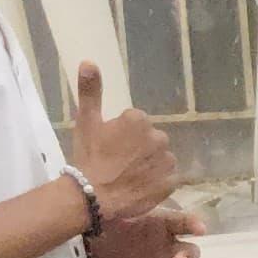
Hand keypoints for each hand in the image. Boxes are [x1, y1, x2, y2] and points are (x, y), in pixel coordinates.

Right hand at [70, 63, 178, 219]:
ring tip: (128, 176)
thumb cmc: (89, 158)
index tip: (109, 148)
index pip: (135, 123)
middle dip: (137, 148)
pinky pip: (167, 177)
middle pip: (149, 139)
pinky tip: (140, 186)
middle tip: (117, 163)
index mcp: (138, 119)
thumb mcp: (85, 122)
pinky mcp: (172, 181)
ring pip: (159, 157)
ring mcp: (167, 160)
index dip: (121, 136)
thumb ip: (90, 91)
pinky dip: (157, 181)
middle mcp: (158, 136)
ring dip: (148, 164)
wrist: (93, 196)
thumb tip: (89, 61)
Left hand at [87, 203, 202, 257]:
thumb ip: (127, 206)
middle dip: (187, 256)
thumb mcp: (117, 213)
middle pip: (191, 252)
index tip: (199, 229)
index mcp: (165, 226)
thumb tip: (127, 191)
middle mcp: (171, 247)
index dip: (194, 225)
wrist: (97, 253)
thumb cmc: (112, 229)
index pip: (184, 222)